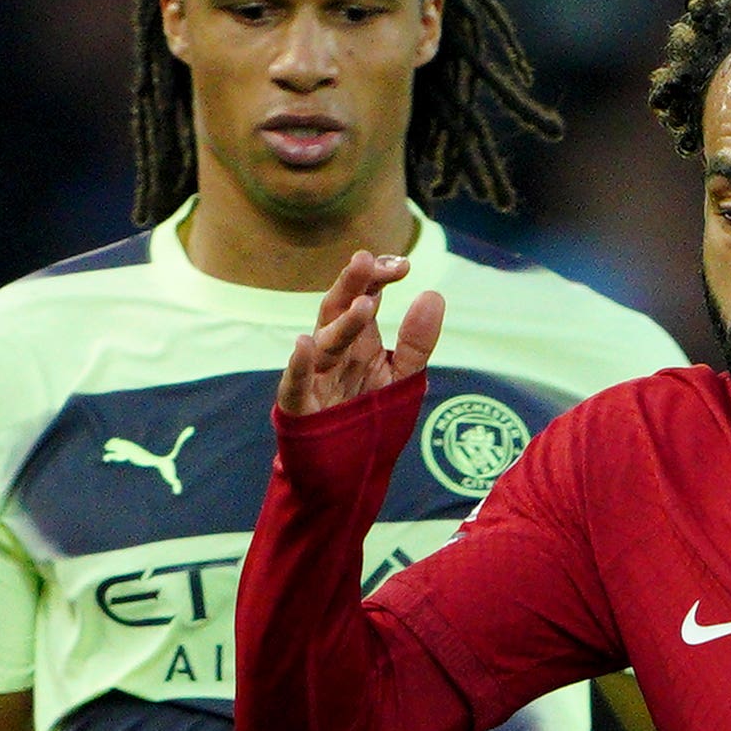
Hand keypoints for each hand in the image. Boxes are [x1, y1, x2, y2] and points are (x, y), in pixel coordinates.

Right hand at [275, 249, 442, 417]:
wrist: (343, 472)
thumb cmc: (367, 421)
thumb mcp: (401, 379)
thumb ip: (417, 342)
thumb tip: (433, 294)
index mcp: (359, 342)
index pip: (365, 297)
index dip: (379, 278)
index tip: (404, 265)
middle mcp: (335, 352)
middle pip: (339, 309)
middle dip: (352, 283)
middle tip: (366, 258)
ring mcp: (316, 376)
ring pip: (325, 341)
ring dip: (343, 323)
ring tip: (363, 304)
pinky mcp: (300, 405)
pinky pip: (297, 382)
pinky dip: (300, 363)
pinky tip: (304, 343)